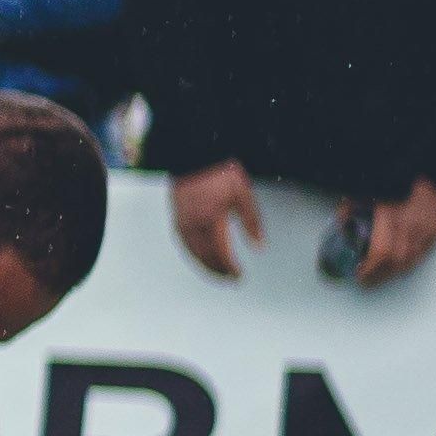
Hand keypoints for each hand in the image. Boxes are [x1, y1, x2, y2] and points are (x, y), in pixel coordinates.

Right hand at [167, 162, 259, 276]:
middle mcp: (194, 225)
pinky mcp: (176, 217)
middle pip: (204, 257)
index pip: (221, 253)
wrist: (195, 155)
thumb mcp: (243, 195)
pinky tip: (198, 256)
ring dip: (203, 266)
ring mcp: (182, 221)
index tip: (239, 276)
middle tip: (228, 280)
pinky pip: (183, 243)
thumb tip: (259, 244)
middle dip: (217, 271)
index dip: (230, 268)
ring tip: (214, 273)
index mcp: (212, 221)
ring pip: (191, 252)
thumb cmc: (219, 172)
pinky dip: (192, 254)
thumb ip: (251, 222)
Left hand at [355, 181, 435, 287]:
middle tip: (365, 281)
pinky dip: (408, 264)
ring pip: (410, 261)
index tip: (358, 274)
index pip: (382, 252)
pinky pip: (422, 255)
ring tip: (378, 278)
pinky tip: (398, 268)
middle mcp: (411, 228)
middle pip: (396, 262)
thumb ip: (353, 206)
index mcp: (392, 217)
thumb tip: (341, 222)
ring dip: (393, 273)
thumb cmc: (403, 180)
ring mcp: (426, 232)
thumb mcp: (371, 189)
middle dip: (379, 276)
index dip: (370, 268)